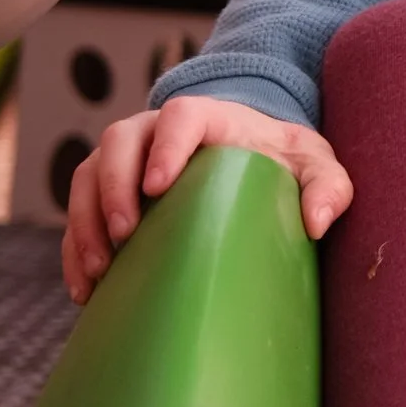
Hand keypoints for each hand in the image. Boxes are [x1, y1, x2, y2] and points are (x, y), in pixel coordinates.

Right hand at [62, 96, 353, 305]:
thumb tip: (315, 223)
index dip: (164, 146)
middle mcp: (155, 131)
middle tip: (125, 234)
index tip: (159, 187)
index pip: (178, 116)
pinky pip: (79, 213)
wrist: (255, 163)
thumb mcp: (317, 167)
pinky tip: (85, 290)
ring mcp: (127, 160)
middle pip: (118, 142)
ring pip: (88, 175)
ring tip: (99, 269)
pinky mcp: (108, 192)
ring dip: (86, 220)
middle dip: (113, 187)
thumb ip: (329, 186)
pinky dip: (76, 249)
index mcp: (206, 117)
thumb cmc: (285, 162)